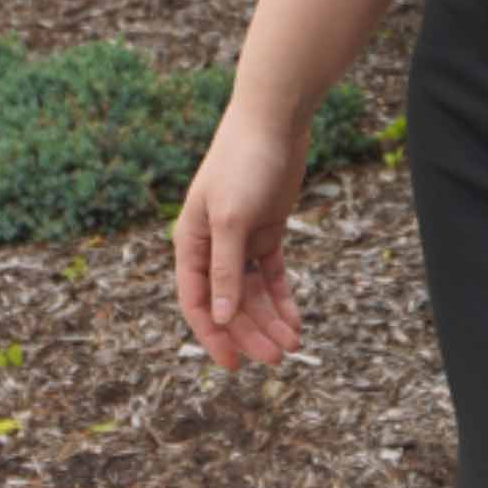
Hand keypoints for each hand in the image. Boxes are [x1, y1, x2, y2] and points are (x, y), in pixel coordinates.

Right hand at [174, 97, 311, 370]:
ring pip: (253, 294)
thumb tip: (221, 317)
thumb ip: (225, 269)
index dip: (213, 335)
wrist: (273, 122)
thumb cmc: (243, 164)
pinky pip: (271, 276)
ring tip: (293, 344)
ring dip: (270, 320)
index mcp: (191, 243)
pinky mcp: (267, 232)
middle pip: (230, 303)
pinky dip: (283, 299)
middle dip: (251, 333)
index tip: (233, 365)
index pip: (196, 301)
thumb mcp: (232, 219)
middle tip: (277, 358)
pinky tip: (296, 320)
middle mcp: (212, 246)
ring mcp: (240, 240)